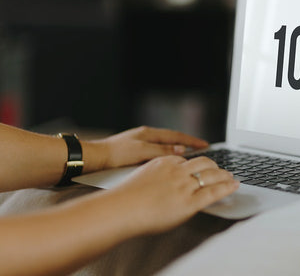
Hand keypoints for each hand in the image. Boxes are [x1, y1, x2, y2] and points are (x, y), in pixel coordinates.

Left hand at [85, 126, 208, 170]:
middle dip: (187, 144)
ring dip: (176, 151)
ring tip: (188, 158)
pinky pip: (157, 154)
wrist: (94, 159)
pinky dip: (166, 158)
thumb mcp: (141, 152)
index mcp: (148, 134)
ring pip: (164, 147)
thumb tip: (181, 150)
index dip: (192, 141)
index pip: (176, 136)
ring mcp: (140, 144)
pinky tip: (168, 165)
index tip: (205, 145)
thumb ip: (162, 151)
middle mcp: (145, 137)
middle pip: (172, 139)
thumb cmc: (115, 154)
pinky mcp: (134, 154)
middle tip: (201, 150)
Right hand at [109, 155, 238, 233]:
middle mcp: (178, 170)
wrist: (121, 209)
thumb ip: (158, 175)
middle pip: (204, 163)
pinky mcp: (190, 201)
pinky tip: (234, 186)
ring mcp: (185, 185)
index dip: (198, 165)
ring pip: (212, 174)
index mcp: (165, 162)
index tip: (204, 167)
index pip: (188, 160)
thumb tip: (165, 182)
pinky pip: (214, 191)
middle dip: (215, 167)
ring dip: (224, 175)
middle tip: (222, 171)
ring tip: (231, 177)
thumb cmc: (126, 198)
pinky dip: (227, 187)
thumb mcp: (143, 176)